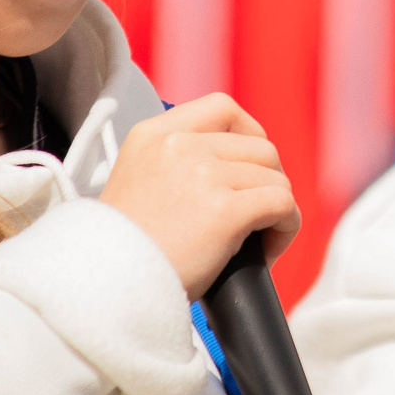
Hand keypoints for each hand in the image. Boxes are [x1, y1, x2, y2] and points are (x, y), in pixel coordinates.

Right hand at [100, 94, 300, 299]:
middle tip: (257, 216)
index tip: (251, 165)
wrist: (108, 287)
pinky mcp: (225, 211)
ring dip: (278, 211)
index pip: (222, 108)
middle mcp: (178, 145)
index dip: (250, 134)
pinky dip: (286, 227)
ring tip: (260, 241)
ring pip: (275, 179)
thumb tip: (231, 169)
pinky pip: (282, 204)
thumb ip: (173, 163)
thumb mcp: (135, 182)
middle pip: (259, 148)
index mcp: (152, 135)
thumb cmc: (124, 250)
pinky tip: (268, 250)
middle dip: (267, 182)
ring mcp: (203, 175)